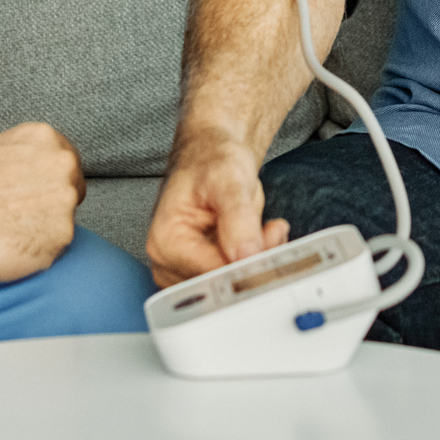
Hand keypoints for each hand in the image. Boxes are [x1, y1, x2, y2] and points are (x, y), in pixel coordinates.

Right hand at [0, 122, 85, 282]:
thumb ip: (26, 157)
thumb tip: (33, 172)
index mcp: (47, 138)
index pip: (67, 163)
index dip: (51, 182)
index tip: (38, 194)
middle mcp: (63, 165)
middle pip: (71, 190)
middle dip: (51, 204)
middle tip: (21, 216)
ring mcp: (65, 200)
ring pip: (63, 221)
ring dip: (44, 229)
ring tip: (9, 231)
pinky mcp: (62, 234)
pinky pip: (55, 248)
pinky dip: (37, 251)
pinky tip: (11, 244)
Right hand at [146, 133, 289, 287]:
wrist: (212, 154)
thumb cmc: (212, 160)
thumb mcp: (229, 180)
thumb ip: (238, 220)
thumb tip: (247, 258)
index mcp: (165, 242)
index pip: (212, 275)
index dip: (248, 263)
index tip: (273, 240)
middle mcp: (168, 264)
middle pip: (222, 284)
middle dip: (255, 259)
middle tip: (273, 230)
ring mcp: (184, 272)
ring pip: (234, 284)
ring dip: (258, 259)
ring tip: (265, 229)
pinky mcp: (202, 273)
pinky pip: (237, 280)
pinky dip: (256, 261)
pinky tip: (260, 237)